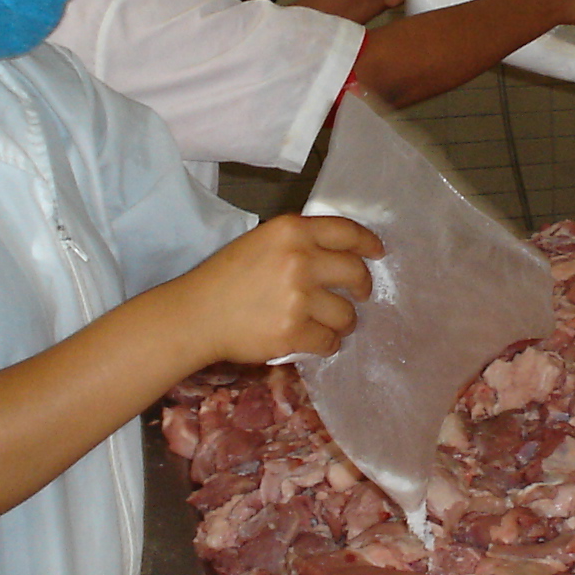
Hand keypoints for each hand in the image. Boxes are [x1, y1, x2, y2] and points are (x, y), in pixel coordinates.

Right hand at [178, 214, 383, 364]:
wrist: (196, 315)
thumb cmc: (224, 277)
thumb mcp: (261, 242)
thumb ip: (298, 243)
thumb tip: (338, 256)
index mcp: (291, 230)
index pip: (346, 232)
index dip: (368, 243)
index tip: (377, 253)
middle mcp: (300, 259)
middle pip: (355, 272)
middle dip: (363, 286)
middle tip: (359, 295)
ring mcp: (299, 297)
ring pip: (347, 313)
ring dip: (344, 321)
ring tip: (331, 324)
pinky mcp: (293, 331)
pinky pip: (329, 341)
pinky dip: (327, 344)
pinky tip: (316, 341)